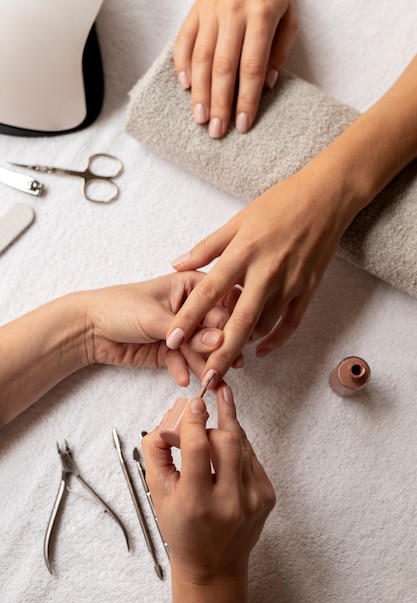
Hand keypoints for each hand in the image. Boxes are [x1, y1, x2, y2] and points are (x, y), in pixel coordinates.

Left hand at [85, 271, 239, 385]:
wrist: (89, 329)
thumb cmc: (119, 307)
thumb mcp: (156, 317)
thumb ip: (188, 332)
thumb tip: (218, 340)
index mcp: (191, 285)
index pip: (217, 302)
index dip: (226, 322)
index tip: (230, 340)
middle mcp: (190, 307)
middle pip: (213, 328)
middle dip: (216, 348)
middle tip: (225, 365)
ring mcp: (182, 330)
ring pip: (201, 349)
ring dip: (204, 364)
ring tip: (211, 381)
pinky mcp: (170, 350)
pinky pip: (184, 362)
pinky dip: (183, 370)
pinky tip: (183, 379)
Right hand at [142, 385, 274, 602]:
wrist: (213, 565)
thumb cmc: (182, 528)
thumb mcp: (158, 493)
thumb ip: (156, 452)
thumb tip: (167, 420)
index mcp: (196, 503)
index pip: (198, 448)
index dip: (195, 420)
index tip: (194, 403)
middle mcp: (228, 503)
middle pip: (227, 441)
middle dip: (214, 420)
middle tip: (203, 409)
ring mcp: (252, 500)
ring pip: (242, 445)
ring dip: (227, 428)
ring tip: (218, 409)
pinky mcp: (266, 497)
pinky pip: (252, 457)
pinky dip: (238, 446)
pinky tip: (227, 445)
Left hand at [166, 163, 353, 381]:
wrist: (327, 197)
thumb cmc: (280, 204)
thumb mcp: (238, 220)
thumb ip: (207, 247)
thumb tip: (177, 263)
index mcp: (243, 252)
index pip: (208, 292)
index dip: (188, 318)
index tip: (171, 340)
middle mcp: (266, 272)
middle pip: (238, 322)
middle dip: (219, 354)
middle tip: (205, 379)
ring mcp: (290, 283)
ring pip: (263, 326)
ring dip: (244, 344)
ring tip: (226, 358)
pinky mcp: (308, 289)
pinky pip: (290, 324)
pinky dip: (275, 340)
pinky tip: (260, 349)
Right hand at [175, 0, 296, 137]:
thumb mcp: (288, 15)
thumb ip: (278, 51)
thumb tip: (266, 87)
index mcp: (261, 14)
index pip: (252, 67)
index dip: (246, 99)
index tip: (242, 124)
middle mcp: (233, 12)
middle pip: (223, 67)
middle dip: (220, 103)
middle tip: (216, 131)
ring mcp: (210, 9)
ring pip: (201, 57)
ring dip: (199, 92)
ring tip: (200, 118)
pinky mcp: (195, 8)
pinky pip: (184, 39)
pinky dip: (181, 64)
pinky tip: (184, 86)